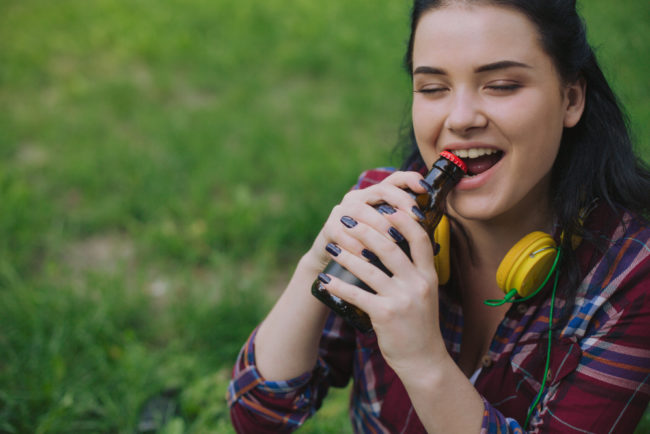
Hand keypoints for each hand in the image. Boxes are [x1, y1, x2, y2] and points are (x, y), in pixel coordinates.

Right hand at [305, 171, 427, 269]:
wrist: (335, 266)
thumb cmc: (369, 251)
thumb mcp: (388, 237)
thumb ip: (405, 227)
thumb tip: (436, 224)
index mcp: (374, 197)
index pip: (393, 180)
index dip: (409, 180)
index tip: (425, 188)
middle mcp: (357, 198)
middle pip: (380, 191)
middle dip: (400, 203)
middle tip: (416, 219)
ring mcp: (342, 212)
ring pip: (362, 212)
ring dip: (380, 226)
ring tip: (395, 242)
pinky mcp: (329, 228)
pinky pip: (343, 233)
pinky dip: (357, 246)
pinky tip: (369, 257)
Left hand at [315, 171, 448, 374]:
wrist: (424, 360)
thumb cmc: (420, 323)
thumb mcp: (426, 293)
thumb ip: (415, 270)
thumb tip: (396, 244)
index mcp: (429, 275)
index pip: (419, 238)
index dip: (402, 219)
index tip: (384, 207)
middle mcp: (418, 284)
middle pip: (390, 247)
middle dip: (365, 230)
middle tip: (346, 221)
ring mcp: (402, 300)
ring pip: (369, 268)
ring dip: (346, 255)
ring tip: (331, 246)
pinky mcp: (385, 315)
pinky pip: (357, 294)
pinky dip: (338, 286)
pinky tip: (326, 280)